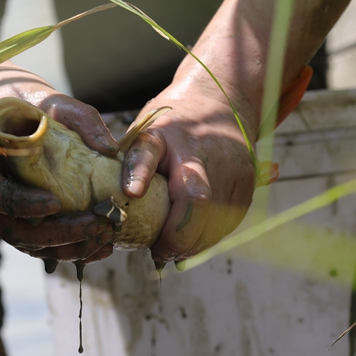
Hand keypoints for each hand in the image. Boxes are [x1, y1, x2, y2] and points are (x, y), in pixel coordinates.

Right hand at [0, 66, 120, 263]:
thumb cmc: (18, 100)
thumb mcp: (49, 98)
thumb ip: (80, 118)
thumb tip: (111, 149)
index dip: (22, 203)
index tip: (56, 203)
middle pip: (10, 228)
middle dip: (55, 234)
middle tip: (95, 225)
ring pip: (24, 242)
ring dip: (65, 247)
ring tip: (103, 238)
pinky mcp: (11, 219)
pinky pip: (34, 242)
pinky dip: (66, 249)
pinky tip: (98, 246)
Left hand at [121, 78, 256, 266]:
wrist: (220, 101)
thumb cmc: (173, 127)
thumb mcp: (145, 134)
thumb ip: (131, 167)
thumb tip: (108, 211)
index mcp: (164, 135)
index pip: (148, 151)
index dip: (139, 172)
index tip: (132, 193)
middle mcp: (201, 150)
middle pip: (195, 200)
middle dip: (176, 237)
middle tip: (159, 253)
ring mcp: (230, 166)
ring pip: (215, 220)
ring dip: (193, 244)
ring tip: (174, 251)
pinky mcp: (247, 181)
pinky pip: (228, 221)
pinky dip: (210, 236)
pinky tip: (195, 239)